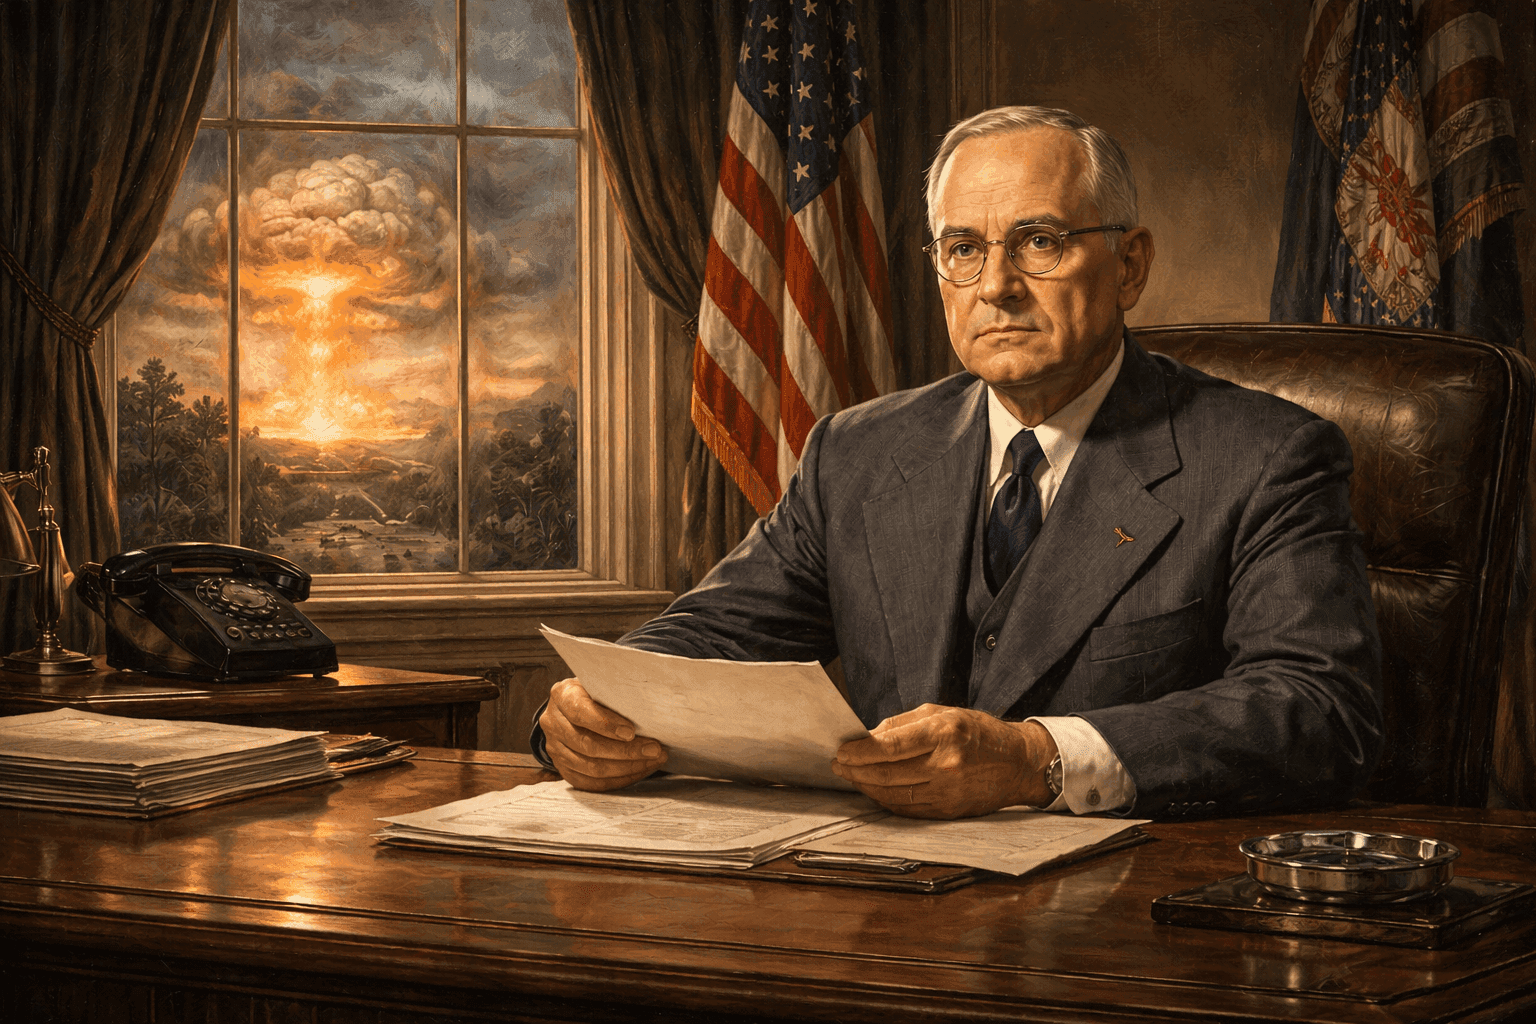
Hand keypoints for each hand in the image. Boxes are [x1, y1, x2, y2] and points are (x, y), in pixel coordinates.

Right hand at [539, 678, 667, 790]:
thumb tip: (649, 709)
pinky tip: (638, 771)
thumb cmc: (595, 693)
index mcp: (562, 695)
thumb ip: (616, 693)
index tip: (631, 732)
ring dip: (626, 767)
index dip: (606, 724)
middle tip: (654, 750)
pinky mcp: (563, 768)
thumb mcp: (602, 684)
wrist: (574, 707)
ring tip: (651, 761)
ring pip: (590, 768)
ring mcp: (555, 748)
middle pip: (588, 745)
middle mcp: (553, 722)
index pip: (580, 713)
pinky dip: (618, 780)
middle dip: (626, 751)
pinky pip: (591, 783)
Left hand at [831, 704, 1057, 818]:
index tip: (841, 751)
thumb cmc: (978, 732)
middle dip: (856, 770)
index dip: (860, 752)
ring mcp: (948, 792)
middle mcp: (946, 765)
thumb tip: (867, 737)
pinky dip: (885, 800)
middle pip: (887, 774)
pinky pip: (907, 809)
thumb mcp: (943, 713)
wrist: (1018, 763)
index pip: (890, 746)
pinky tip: (874, 790)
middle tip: (839, 765)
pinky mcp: (948, 811)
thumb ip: (902, 725)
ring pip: (893, 795)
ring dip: (867, 787)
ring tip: (852, 776)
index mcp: (944, 733)